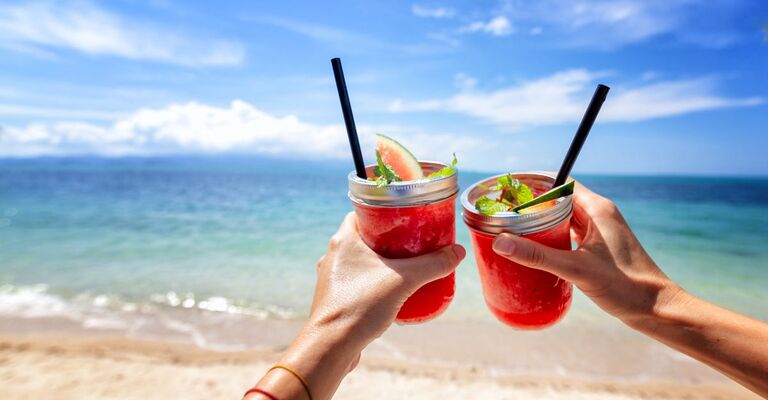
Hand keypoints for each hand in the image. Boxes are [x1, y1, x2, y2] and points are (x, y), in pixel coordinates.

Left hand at [309, 212, 465, 346]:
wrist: (331, 346)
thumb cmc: (360, 305)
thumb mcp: (404, 280)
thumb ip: (432, 265)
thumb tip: (458, 252)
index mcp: (343, 239)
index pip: (362, 213)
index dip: (383, 214)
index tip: (404, 220)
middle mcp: (333, 255)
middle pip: (364, 238)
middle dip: (387, 241)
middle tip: (412, 244)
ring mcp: (331, 278)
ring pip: (359, 262)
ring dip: (380, 264)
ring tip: (405, 269)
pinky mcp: (334, 299)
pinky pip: (356, 283)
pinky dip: (372, 284)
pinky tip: (390, 294)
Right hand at [491, 182, 683, 325]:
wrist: (656, 309)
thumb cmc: (624, 286)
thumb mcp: (576, 269)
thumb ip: (537, 255)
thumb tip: (500, 242)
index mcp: (597, 209)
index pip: (561, 183)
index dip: (534, 184)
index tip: (509, 191)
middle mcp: (599, 214)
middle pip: (559, 199)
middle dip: (532, 204)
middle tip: (504, 212)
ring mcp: (600, 231)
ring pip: (563, 217)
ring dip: (541, 222)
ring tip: (513, 229)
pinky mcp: (599, 247)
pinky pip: (569, 233)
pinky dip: (551, 237)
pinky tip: (536, 250)